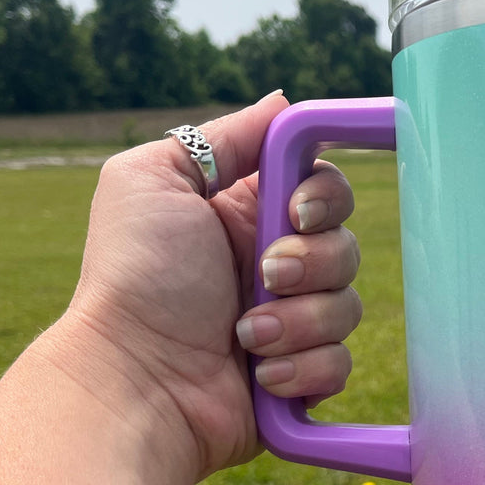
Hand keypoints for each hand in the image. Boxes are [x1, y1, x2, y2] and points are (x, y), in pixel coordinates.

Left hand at [61, 92, 361, 478]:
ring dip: (299, 320)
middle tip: (266, 276)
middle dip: (313, 261)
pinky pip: (340, 363)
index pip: (325, 188)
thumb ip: (221, 138)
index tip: (295, 211)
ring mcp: (290, 324)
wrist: (135, 381)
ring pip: (348, 306)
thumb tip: (283, 103)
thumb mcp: (154, 179)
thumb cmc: (135, 277)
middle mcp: (274, 266)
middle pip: (347, 244)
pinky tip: (258, 374)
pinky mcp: (299, 377)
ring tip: (246, 335)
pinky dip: (302, 368)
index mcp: (246, 215)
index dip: (325, 196)